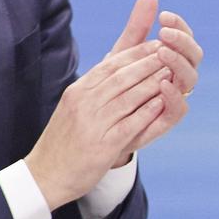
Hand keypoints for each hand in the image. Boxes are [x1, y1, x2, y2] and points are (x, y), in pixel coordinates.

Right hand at [24, 0, 201, 208]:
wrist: (45, 174)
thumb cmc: (64, 142)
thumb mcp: (74, 108)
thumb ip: (94, 90)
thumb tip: (115, 71)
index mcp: (78, 91)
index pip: (110, 65)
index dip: (136, 53)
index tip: (156, 44)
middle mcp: (84, 102)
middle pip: (121, 76)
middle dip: (148, 62)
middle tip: (171, 52)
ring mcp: (93, 122)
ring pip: (128, 96)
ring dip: (152, 82)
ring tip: (172, 72)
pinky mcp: (102, 144)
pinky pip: (129, 123)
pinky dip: (147, 110)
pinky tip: (163, 102)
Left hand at [105, 0, 203, 162]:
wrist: (98, 124)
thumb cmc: (114, 85)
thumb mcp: (123, 53)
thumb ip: (138, 27)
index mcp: (172, 59)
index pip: (185, 39)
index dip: (180, 27)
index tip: (164, 16)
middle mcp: (177, 77)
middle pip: (194, 56)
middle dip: (182, 42)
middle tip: (165, 33)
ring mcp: (174, 98)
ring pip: (190, 79)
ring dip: (179, 63)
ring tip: (162, 51)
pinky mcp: (165, 119)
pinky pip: (180, 108)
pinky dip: (175, 95)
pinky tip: (162, 82)